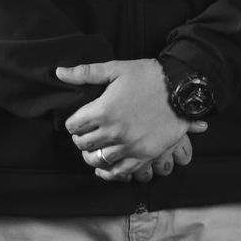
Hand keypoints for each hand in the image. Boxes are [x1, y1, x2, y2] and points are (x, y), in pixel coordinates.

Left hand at [58, 60, 204, 179]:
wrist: (181, 88)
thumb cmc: (148, 75)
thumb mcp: (116, 69)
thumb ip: (85, 72)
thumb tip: (59, 73)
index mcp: (103, 110)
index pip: (74, 126)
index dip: (73, 123)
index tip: (77, 121)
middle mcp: (114, 131)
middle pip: (83, 144)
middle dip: (80, 139)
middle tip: (84, 134)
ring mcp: (129, 146)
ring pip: (98, 159)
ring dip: (92, 155)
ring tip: (94, 149)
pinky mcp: (144, 155)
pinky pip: (119, 172)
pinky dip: (108, 172)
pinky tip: (104, 168)